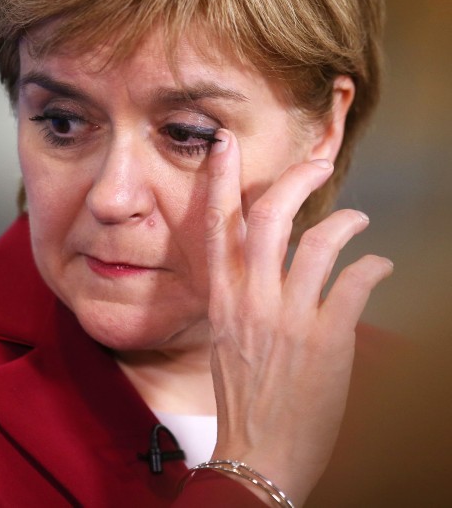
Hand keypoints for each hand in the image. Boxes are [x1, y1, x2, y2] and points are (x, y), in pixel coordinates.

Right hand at [205, 130, 392, 505]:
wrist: (257, 451)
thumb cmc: (243, 395)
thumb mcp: (227, 335)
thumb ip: (241, 293)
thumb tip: (266, 261)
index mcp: (223, 298)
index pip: (216, 225)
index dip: (220, 179)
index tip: (224, 145)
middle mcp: (252, 299)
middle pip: (269, 218)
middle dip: (294, 181)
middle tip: (318, 163)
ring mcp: (289, 317)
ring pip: (318, 241)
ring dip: (345, 221)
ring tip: (358, 218)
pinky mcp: (327, 338)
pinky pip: (355, 283)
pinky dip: (373, 265)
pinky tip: (380, 263)